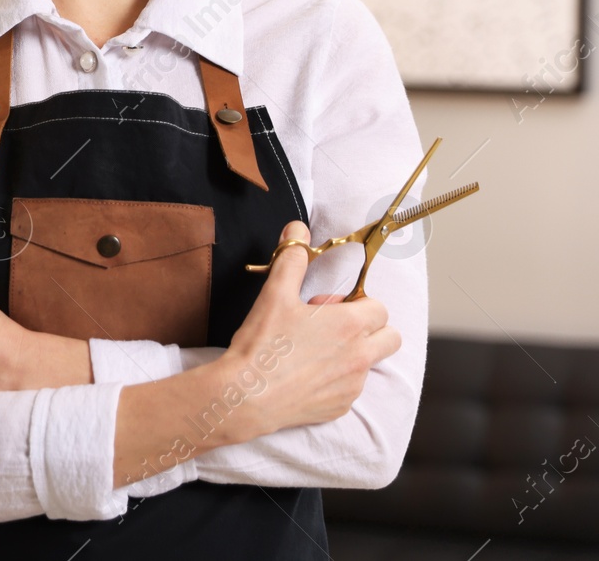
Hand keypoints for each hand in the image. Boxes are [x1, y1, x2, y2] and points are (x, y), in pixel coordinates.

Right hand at [219, 220, 401, 441]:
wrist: (246, 395)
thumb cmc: (263, 344)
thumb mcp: (274, 294)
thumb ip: (292, 258)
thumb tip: (298, 229)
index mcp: (350, 324)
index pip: (379, 308)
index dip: (356, 304)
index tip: (327, 307)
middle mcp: (360, 356)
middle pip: (390, 338)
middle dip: (369, 330)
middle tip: (330, 329)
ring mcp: (353, 385)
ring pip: (369, 363)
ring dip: (351, 355)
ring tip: (311, 353)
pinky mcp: (341, 407)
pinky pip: (351, 389)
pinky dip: (336, 380)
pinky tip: (304, 376)